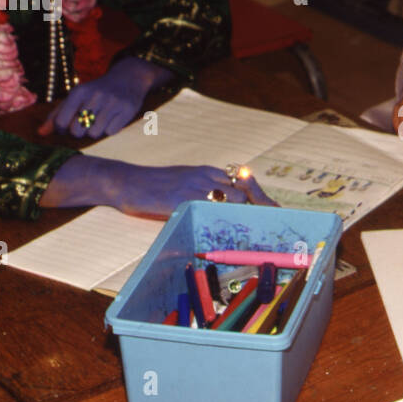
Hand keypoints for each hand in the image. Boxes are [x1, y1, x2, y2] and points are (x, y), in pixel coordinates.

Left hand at [38, 57, 171, 138]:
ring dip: (95, 131)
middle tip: (84, 123)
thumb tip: (40, 133)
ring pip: (94, 133)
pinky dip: (110, 128)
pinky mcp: (127, 110)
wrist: (127, 78)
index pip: (62, 122)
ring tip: (99, 120)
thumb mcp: (75, 97)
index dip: (62, 129)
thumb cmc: (95, 91)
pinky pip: (111, 132)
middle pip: (77, 131)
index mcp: (79, 91)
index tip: (67, 126)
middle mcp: (95, 96)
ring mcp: (112, 103)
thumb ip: (57, 115)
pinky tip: (112, 118)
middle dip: (79, 131)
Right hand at [42, 156, 278, 217]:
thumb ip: (203, 193)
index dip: (261, 196)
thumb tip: (221, 209)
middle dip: (262, 206)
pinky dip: (225, 218)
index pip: (242, 182)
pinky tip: (234, 229)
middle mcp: (205, 175)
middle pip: (244, 190)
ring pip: (231, 197)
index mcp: (207, 172)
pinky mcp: (182, 198)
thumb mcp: (183, 182)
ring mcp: (194, 186)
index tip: (276, 209)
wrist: (126, 181)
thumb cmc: (153, 186)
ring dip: (249, 213)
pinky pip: (209, 207)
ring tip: (263, 228)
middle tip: (277, 222)